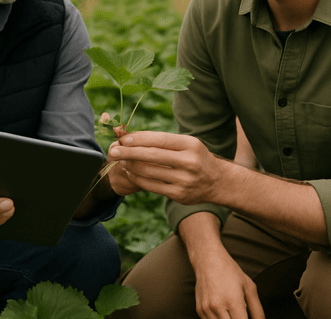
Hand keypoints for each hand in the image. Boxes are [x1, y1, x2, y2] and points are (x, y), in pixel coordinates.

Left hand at [108, 131, 225, 204]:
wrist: (216, 181)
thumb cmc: (194, 157)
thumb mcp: (186, 144)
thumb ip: (161, 140)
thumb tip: (129, 135)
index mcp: (191, 144)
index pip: (159, 139)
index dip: (138, 139)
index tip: (123, 138)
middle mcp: (189, 162)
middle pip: (152, 156)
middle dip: (129, 152)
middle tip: (113, 150)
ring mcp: (184, 180)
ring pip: (149, 172)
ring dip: (130, 166)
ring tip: (120, 161)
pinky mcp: (178, 195)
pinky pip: (151, 186)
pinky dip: (137, 179)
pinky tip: (130, 173)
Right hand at [193, 249, 264, 318]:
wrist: (207, 260)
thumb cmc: (229, 271)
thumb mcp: (249, 287)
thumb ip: (257, 310)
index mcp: (233, 301)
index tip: (247, 318)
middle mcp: (218, 306)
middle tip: (240, 313)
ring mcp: (207, 309)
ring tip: (231, 311)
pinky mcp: (200, 310)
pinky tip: (222, 310)